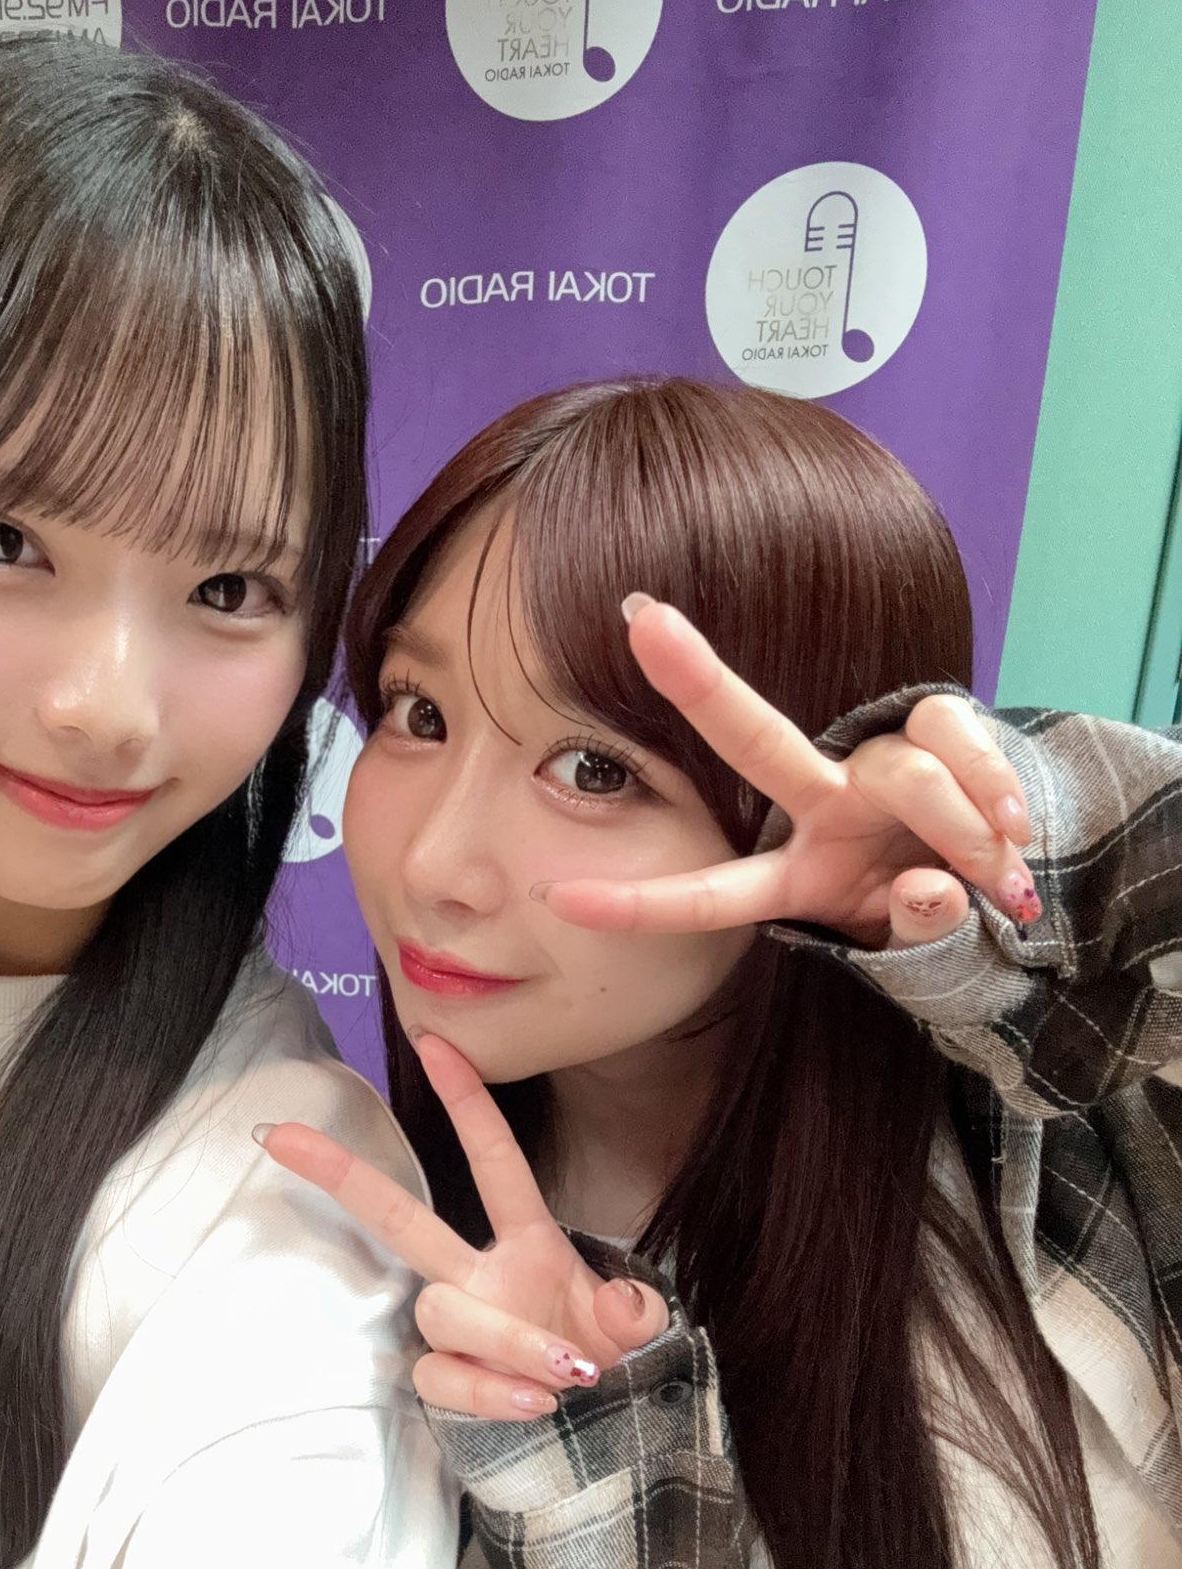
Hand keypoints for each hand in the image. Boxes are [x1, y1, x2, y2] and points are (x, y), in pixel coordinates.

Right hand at [258, 1032, 669, 1420]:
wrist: (599, 1429)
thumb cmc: (607, 1359)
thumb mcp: (642, 1332)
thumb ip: (635, 1313)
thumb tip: (615, 1309)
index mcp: (529, 1242)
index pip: (494, 1162)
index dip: (466, 1103)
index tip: (434, 1042)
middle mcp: (479, 1274)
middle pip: (400, 1218)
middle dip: (343, 1175)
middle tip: (282, 1136)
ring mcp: (456, 1326)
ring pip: (442, 1309)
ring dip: (505, 1338)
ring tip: (563, 1373)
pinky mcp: (443, 1377)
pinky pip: (442, 1375)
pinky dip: (488, 1390)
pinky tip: (533, 1402)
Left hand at [534, 600, 1036, 948]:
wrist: (1000, 876)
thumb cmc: (926, 911)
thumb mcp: (911, 942)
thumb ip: (915, 928)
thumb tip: (931, 889)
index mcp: (792, 874)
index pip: (707, 894)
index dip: (637, 905)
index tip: (556, 897)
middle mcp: (819, 806)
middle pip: (755, 741)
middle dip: (701, 685)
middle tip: (646, 626)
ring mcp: (873, 769)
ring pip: (904, 772)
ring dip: (958, 826)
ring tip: (996, 874)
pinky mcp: (936, 735)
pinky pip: (955, 739)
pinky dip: (991, 789)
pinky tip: (1013, 831)